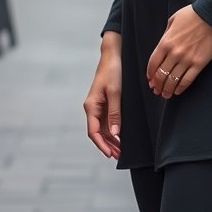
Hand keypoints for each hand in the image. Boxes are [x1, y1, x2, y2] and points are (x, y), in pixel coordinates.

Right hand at [83, 32, 121, 160]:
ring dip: (110, 140)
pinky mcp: (105, 102)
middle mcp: (92, 108)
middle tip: (119, 156)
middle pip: (97, 132)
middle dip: (107, 145)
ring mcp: (98, 106)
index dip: (101, 144)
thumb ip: (115, 113)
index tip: (110, 154)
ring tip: (121, 150)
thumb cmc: (113, 71)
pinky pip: (106, 121)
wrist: (113, 54)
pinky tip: (119, 137)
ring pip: (102, 128)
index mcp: (91, 106)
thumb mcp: (115, 92)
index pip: (93, 132)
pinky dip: (112, 131)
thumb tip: (114, 134)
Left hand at [147, 5, 211, 99]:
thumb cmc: (192, 15)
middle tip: (156, 90)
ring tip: (165, 94)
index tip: (150, 79)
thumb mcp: (173, 20)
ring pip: (173, 80)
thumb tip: (161, 46)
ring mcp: (187, 60)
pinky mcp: (199, 64)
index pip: (153, 63)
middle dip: (157, 85)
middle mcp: (174, 53)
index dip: (150, 74)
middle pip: (161, 74)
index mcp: (165, 42)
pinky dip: (181, 88)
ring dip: (167, 90)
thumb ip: (165, 34)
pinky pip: (187, 80)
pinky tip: (178, 91)